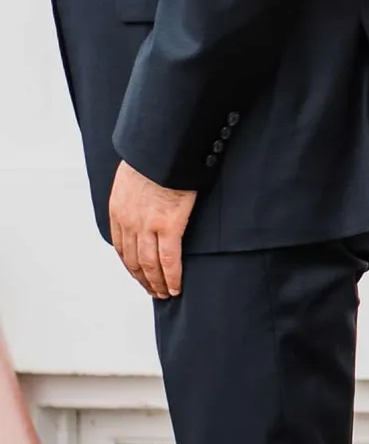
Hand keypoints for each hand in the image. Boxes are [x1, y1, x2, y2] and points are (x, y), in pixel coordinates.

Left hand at [108, 164, 197, 300]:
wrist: (162, 150)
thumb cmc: (153, 158)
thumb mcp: (131, 176)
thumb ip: (133, 194)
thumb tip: (143, 199)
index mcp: (118, 211)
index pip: (120, 248)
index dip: (130, 265)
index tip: (138, 275)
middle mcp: (129, 223)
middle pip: (133, 260)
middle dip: (143, 279)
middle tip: (152, 291)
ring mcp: (147, 226)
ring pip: (149, 264)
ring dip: (156, 283)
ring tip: (165, 294)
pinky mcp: (168, 226)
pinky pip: (169, 259)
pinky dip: (171, 277)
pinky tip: (175, 287)